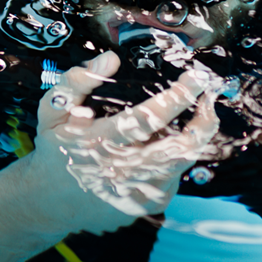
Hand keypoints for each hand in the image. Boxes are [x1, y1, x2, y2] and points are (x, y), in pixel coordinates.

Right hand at [25, 51, 218, 234]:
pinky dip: (180, 155)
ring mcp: (138, 191)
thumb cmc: (56, 148)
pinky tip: (172, 140)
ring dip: (198, 135)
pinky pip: (175, 175)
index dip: (175, 98)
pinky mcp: (148, 204)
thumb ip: (76, 81)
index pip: (145, 119)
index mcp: (99, 142)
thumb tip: (110, 58)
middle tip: (209, 94)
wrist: (52, 201)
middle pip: (176, 146)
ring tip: (203, 111)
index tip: (194, 78)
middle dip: (202, 118)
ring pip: (183, 161)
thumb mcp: (52, 111)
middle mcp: (122, 170)